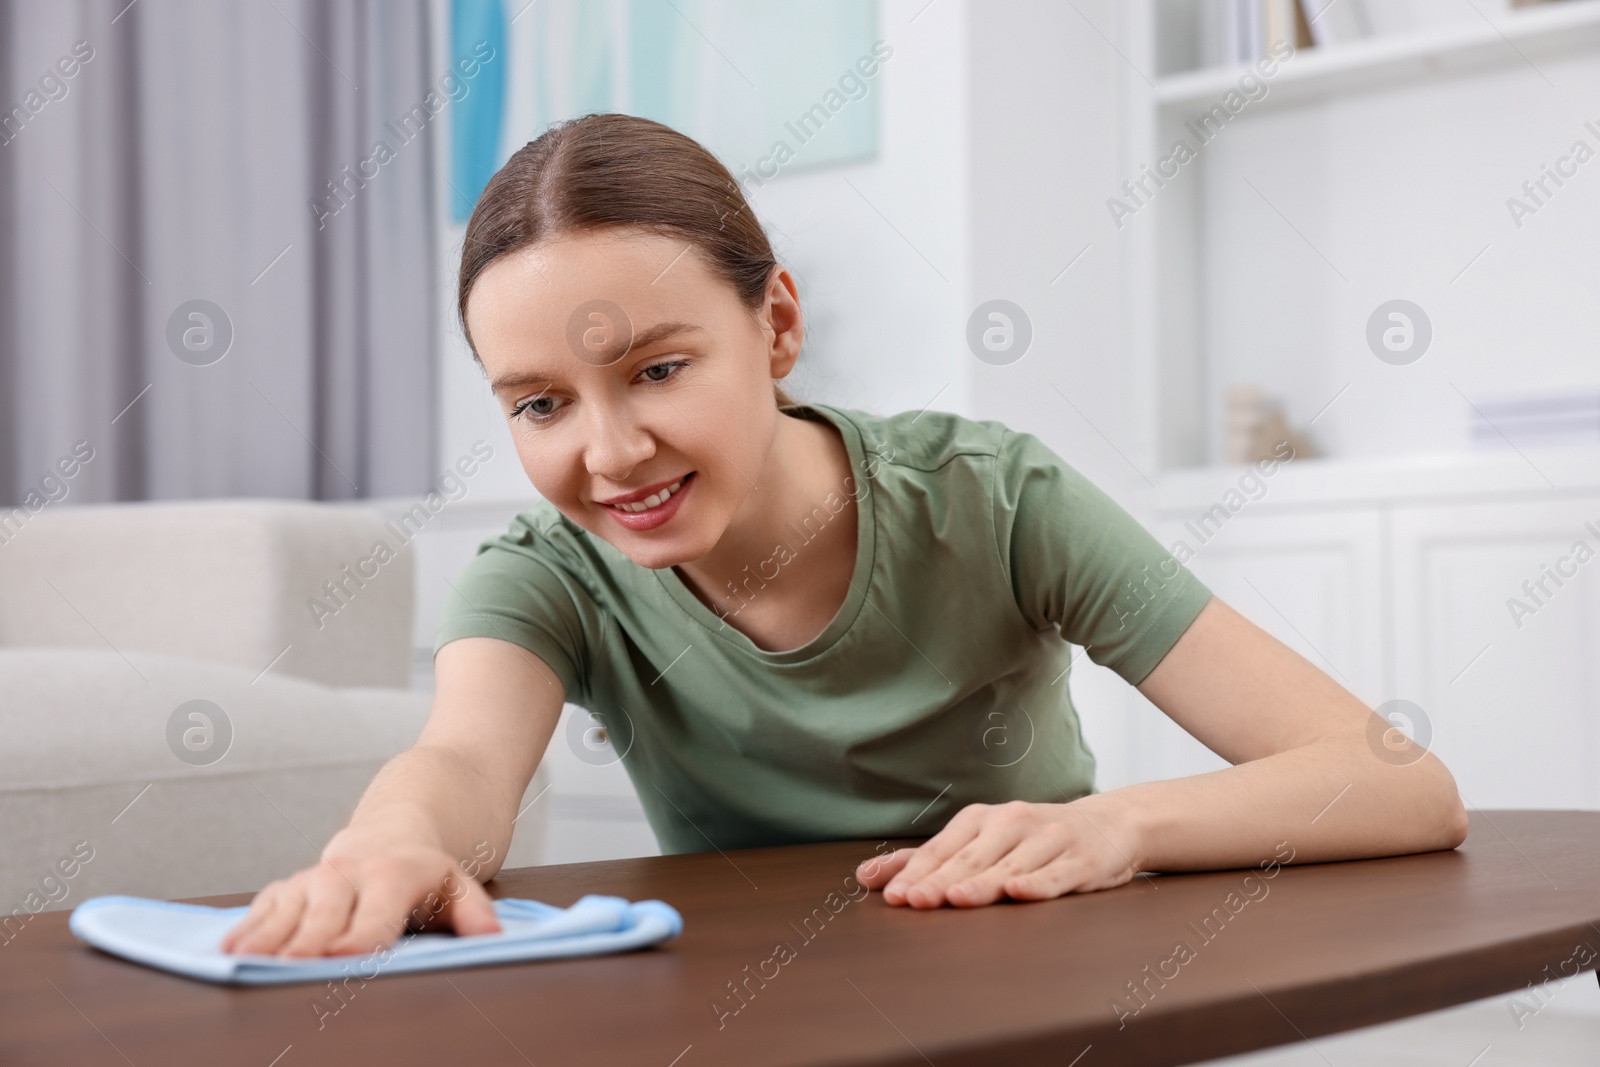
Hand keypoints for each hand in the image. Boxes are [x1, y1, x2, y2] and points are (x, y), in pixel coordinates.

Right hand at [217, 828, 501, 957]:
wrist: (391, 833)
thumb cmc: (426, 875)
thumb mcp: (459, 885)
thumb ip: (475, 911)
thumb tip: (493, 935)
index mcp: (393, 876)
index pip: (376, 913)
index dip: (360, 936)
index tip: (344, 957)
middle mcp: (348, 875)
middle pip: (325, 913)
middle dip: (308, 940)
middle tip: (291, 966)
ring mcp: (314, 879)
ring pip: (287, 908)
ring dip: (267, 935)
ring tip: (246, 960)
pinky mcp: (289, 886)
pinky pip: (264, 906)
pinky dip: (247, 927)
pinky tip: (229, 950)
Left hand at [853, 798, 1142, 907]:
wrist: (1109, 825)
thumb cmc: (1032, 841)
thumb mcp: (979, 843)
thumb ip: (925, 861)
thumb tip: (865, 877)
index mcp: (982, 820)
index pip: (942, 849)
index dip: (917, 872)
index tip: (893, 896)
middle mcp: (1012, 823)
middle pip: (971, 858)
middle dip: (941, 880)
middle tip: (915, 901)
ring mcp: (1048, 840)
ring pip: (1010, 865)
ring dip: (982, 882)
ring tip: (956, 899)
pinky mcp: (1083, 859)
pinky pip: (1058, 874)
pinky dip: (1039, 882)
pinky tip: (1019, 891)